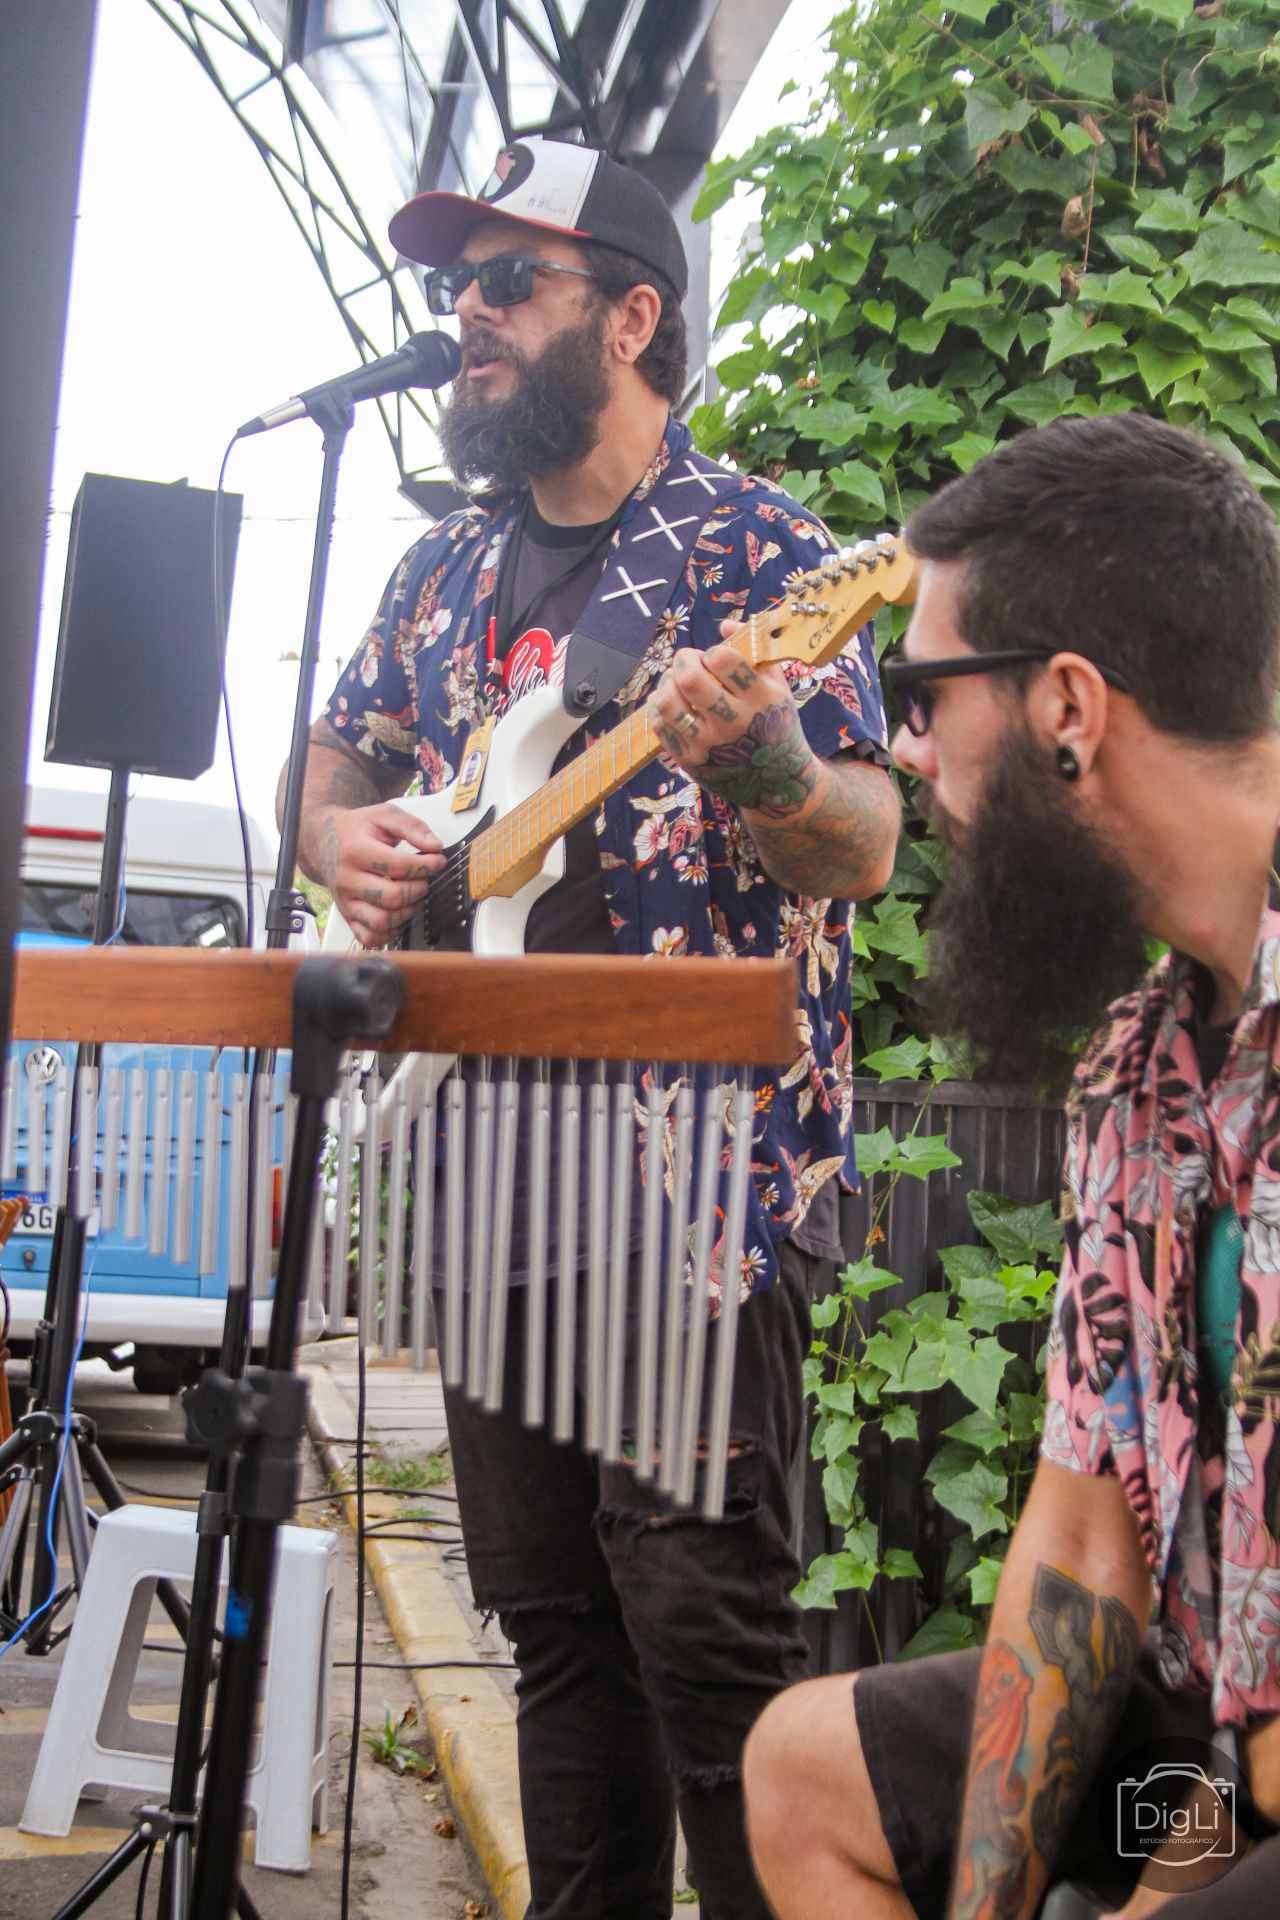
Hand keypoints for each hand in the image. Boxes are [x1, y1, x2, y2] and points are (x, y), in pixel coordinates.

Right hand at [319, 800, 444, 947]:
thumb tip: (434, 846)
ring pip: (381, 921)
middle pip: (392, 897)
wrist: (324, 842)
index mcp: (355, 850)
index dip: (426, 866)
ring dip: (406, 912)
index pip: (398, 866)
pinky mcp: (347, 916)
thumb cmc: (357, 829)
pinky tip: (397, 914)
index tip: (438, 861)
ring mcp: (345, 901)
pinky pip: (369, 937)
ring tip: (410, 896)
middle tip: (423, 879)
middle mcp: (347, 879)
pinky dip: (389, 932)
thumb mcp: (383, 815)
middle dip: (418, 889)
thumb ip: (412, 827)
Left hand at [646, 629, 819, 818]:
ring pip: (668, 703)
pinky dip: (660, 706)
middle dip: (684, 660)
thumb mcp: (779, 687)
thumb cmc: (775, 724)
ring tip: (677, 682)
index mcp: (761, 700)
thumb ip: (755, 650)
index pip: (723, 660)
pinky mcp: (691, 762)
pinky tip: (673, 702)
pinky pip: (659, 725)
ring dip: (667, 683)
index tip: (717, 660)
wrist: (777, 783)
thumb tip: (724, 625)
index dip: (713, 652)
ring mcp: (710, 746)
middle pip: (689, 679)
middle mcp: (734, 724)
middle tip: (690, 663)